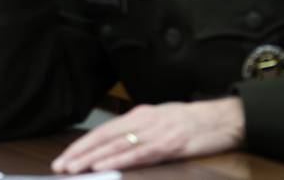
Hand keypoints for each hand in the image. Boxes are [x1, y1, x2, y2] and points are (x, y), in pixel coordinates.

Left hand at [51, 98, 244, 173]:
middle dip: (80, 152)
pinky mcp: (169, 145)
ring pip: (117, 146)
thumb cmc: (191, 122)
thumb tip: (117, 143)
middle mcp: (143, 121)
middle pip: (104, 137)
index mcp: (139, 115)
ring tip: (74, 168)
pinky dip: (119, 161)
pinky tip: (104, 167)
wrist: (223, 118)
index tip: (66, 156)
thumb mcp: (160, 121)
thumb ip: (139, 130)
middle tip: (60, 165)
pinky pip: (139, 154)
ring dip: (93, 158)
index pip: (103, 130)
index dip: (83, 143)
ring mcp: (155, 133)